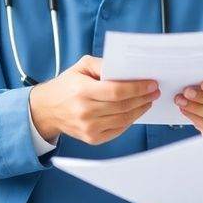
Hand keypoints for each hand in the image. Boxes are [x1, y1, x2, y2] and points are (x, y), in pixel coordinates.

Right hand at [29, 55, 158, 144]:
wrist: (47, 109)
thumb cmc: (67, 85)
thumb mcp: (81, 66)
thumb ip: (103, 64)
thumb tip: (127, 68)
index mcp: (82, 91)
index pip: (116, 91)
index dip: (137, 88)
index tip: (151, 83)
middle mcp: (85, 111)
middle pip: (123, 106)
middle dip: (143, 98)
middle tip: (154, 91)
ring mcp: (88, 127)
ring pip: (124, 119)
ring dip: (140, 110)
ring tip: (148, 100)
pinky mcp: (92, 138)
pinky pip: (118, 130)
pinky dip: (130, 120)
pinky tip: (135, 111)